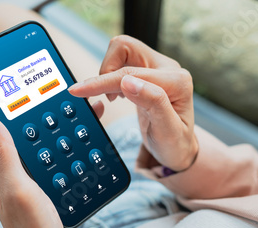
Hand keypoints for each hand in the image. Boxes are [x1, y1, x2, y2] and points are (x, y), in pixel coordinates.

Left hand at [0, 101, 103, 227]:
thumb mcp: (16, 188)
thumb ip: (3, 153)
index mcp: (4, 165)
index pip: (16, 126)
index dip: (31, 106)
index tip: (50, 89)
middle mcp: (19, 169)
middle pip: (39, 133)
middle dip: (60, 115)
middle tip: (82, 101)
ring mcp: (37, 178)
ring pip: (55, 145)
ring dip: (72, 130)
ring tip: (91, 116)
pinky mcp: (52, 186)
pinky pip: (66, 161)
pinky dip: (79, 150)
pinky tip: (92, 143)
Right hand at [69, 35, 197, 170]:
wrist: (178, 149)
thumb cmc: (175, 144)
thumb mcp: (167, 131)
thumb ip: (154, 103)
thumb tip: (127, 82)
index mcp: (177, 81)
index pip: (131, 73)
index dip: (102, 81)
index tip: (79, 91)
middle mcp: (168, 69)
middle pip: (125, 47)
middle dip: (106, 71)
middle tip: (108, 99)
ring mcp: (157, 68)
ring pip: (121, 51)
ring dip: (109, 73)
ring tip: (113, 98)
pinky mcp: (147, 72)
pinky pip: (122, 62)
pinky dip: (112, 77)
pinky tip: (117, 95)